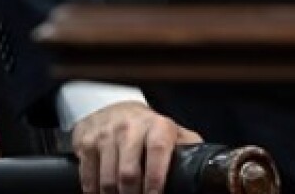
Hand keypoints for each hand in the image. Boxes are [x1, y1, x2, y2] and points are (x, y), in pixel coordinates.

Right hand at [72, 101, 202, 193]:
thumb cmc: (149, 128)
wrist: (116, 110)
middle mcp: (130, 127)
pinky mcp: (86, 142)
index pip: (157, 152)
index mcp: (157, 126)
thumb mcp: (172, 133)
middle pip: (129, 173)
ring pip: (108, 180)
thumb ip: (188, 148)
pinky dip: (94, 193)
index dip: (156, 179)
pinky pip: (88, 178)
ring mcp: (106, 134)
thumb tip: (209, 171)